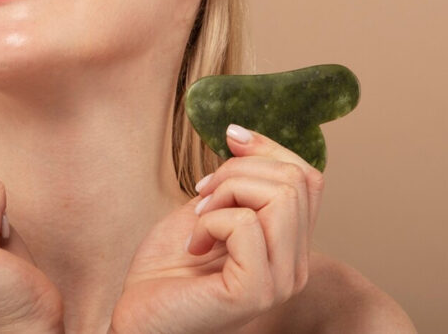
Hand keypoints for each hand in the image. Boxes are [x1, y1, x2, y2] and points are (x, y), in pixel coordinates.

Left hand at [109, 124, 323, 333]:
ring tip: (199, 220)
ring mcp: (281, 281)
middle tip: (201, 198)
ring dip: (226, 193)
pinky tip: (194, 246)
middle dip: (237, 171)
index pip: (308, 178)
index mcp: (290, 245)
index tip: (227, 140)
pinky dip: (211, 222)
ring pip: (280, 197)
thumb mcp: (207, 208)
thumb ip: (235, 180)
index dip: (267, 149)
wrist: (139, 313)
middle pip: (295, 179)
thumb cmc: (167, 267)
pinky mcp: (257, 291)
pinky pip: (247, 225)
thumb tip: (240, 134)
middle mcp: (295, 265)